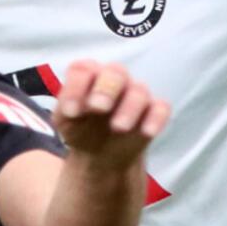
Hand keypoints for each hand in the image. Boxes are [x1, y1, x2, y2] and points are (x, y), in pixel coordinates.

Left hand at [51, 60, 170, 167]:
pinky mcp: (153, 112)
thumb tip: (72, 108)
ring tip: (118, 128)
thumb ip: (66, 108)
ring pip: (139, 90)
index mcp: (89, 76)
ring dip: (129, 108)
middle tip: (98, 108)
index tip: (71, 112)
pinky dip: (156, 118)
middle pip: (115, 72)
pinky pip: (161, 108)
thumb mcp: (65, 121)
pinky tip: (147, 132)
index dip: (76, 88)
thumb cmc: (80, 128)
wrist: (100, 155)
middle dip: (106, 89)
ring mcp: (135, 94)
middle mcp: (113, 80)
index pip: (83, 70)